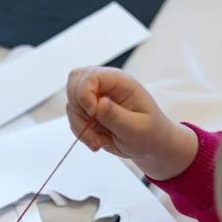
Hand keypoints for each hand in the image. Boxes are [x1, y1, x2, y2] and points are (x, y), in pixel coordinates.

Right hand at [66, 66, 197, 180]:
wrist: (149, 146)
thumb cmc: (149, 133)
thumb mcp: (137, 127)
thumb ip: (116, 115)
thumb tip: (99, 103)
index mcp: (120, 82)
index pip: (90, 76)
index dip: (85, 93)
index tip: (93, 113)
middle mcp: (105, 86)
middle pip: (74, 82)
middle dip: (78, 108)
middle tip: (91, 125)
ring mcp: (94, 99)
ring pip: (71, 105)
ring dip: (80, 127)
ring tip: (99, 142)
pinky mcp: (88, 113)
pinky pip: (73, 120)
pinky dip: (81, 134)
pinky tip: (98, 141)